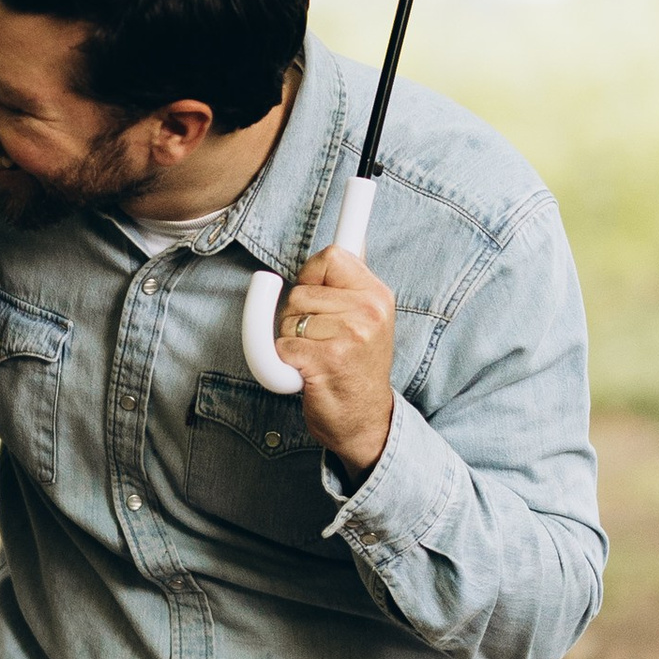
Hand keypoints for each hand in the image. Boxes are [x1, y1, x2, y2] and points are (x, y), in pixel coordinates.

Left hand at [272, 244, 396, 477]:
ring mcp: (349, 335)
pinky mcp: (325, 360)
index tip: (313, 288)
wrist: (365, 422)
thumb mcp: (369, 319)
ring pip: (288, 319)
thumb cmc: (357, 370)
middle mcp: (368, 311)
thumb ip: (352, 283)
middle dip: (296, 315)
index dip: (311, 275)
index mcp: (378, 295)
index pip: (331, 255)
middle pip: (300, 290)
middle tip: (319, 340)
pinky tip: (308, 373)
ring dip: (290, 340)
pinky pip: (280, 347)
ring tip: (316, 357)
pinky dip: (284, 363)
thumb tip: (354, 236)